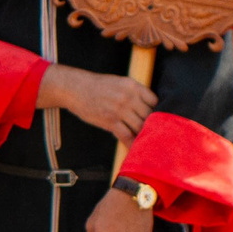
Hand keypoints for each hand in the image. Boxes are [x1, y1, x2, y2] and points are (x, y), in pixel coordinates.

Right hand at [38, 65, 154, 141]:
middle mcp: (128, 97)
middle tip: (155, 133)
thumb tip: (146, 106)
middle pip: (149, 115)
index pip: (154, 101)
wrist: (75, 88)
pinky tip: (135, 148)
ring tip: (146, 142)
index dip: (157, 111)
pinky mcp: (110, 121)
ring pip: (140, 127)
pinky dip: (132, 144)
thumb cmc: (97, 86)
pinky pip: (127, 136)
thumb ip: (133, 92)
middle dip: (152, 125)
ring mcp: (120, 110)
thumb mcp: (119, 82)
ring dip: (143, 135)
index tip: (157, 118)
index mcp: (132, 86)